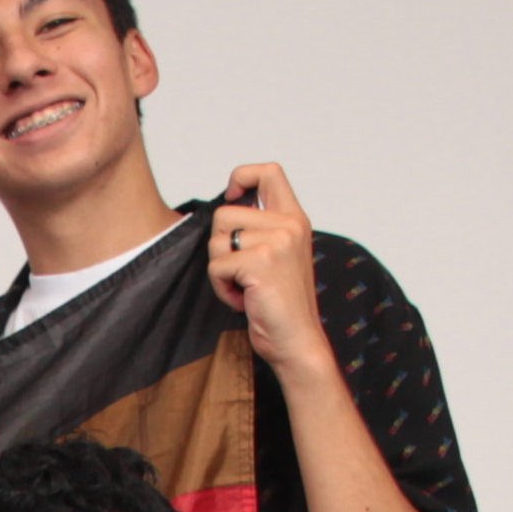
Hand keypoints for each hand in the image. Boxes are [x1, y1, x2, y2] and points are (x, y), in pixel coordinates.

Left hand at [208, 165, 330, 379]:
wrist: (296, 339)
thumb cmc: (280, 304)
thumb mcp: (277, 256)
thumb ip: (260, 230)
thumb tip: (227, 208)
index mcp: (294, 218)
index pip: (268, 172)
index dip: (241, 176)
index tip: (232, 196)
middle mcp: (289, 224)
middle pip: (224, 214)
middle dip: (220, 247)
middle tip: (241, 272)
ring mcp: (277, 242)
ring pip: (216, 242)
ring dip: (221, 272)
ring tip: (245, 287)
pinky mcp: (260, 262)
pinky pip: (217, 267)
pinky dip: (221, 289)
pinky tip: (243, 299)